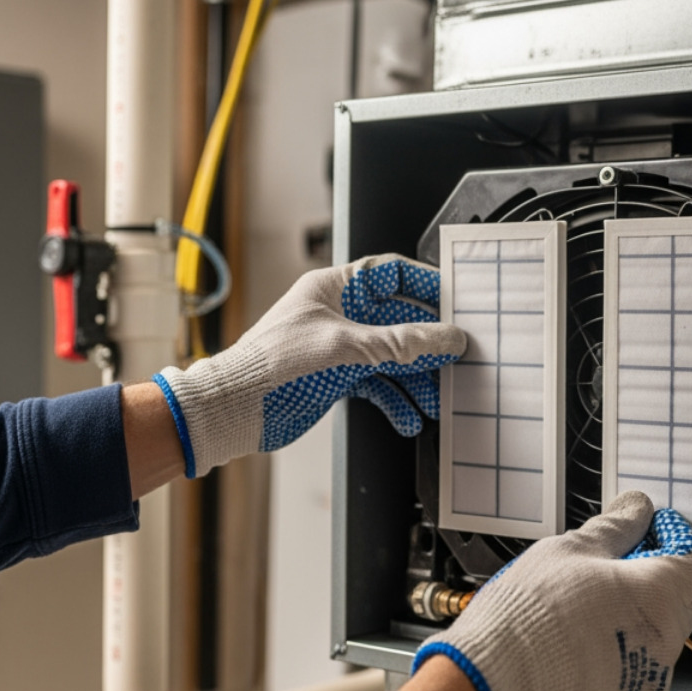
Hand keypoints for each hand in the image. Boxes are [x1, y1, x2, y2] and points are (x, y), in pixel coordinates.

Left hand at [152, 254, 464, 477]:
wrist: (234, 409)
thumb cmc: (269, 364)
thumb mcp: (346, 348)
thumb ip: (401, 343)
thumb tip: (446, 337)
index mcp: (335, 288)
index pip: (390, 274)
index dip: (425, 284)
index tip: (456, 299)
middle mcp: (340, 315)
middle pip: (400, 321)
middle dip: (428, 343)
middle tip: (457, 356)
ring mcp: (340, 348)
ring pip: (393, 357)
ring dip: (417, 379)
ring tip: (438, 397)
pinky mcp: (338, 378)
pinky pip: (379, 385)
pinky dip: (397, 401)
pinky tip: (411, 416)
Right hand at [412, 492, 691, 690]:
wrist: (500, 681)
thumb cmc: (532, 614)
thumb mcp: (570, 550)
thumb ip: (615, 528)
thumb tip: (636, 508)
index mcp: (660, 593)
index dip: (679, 543)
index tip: (653, 535)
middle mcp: (666, 640)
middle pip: (683, 602)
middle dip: (658, 583)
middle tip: (614, 571)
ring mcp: (650, 679)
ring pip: (660, 641)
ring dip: (638, 625)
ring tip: (588, 616)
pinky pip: (639, 677)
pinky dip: (621, 662)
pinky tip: (584, 652)